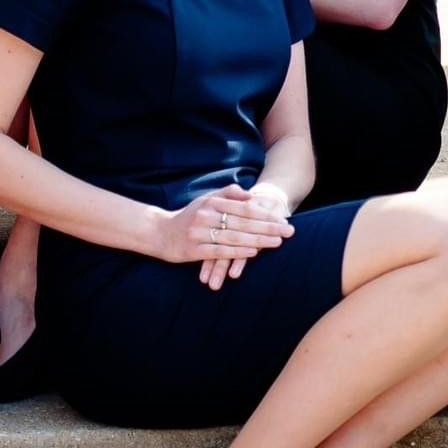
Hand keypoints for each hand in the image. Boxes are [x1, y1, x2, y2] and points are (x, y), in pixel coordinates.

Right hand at [156, 187, 292, 290]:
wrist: (159, 232)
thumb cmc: (189, 215)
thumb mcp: (207, 199)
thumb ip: (228, 193)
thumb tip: (250, 196)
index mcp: (212, 202)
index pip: (245, 209)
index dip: (266, 215)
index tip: (284, 220)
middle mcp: (205, 216)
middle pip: (243, 223)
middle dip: (268, 228)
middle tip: (289, 232)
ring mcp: (198, 233)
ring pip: (234, 237)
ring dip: (258, 240)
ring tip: (277, 242)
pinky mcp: (193, 250)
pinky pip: (219, 251)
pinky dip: (238, 252)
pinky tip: (253, 253)